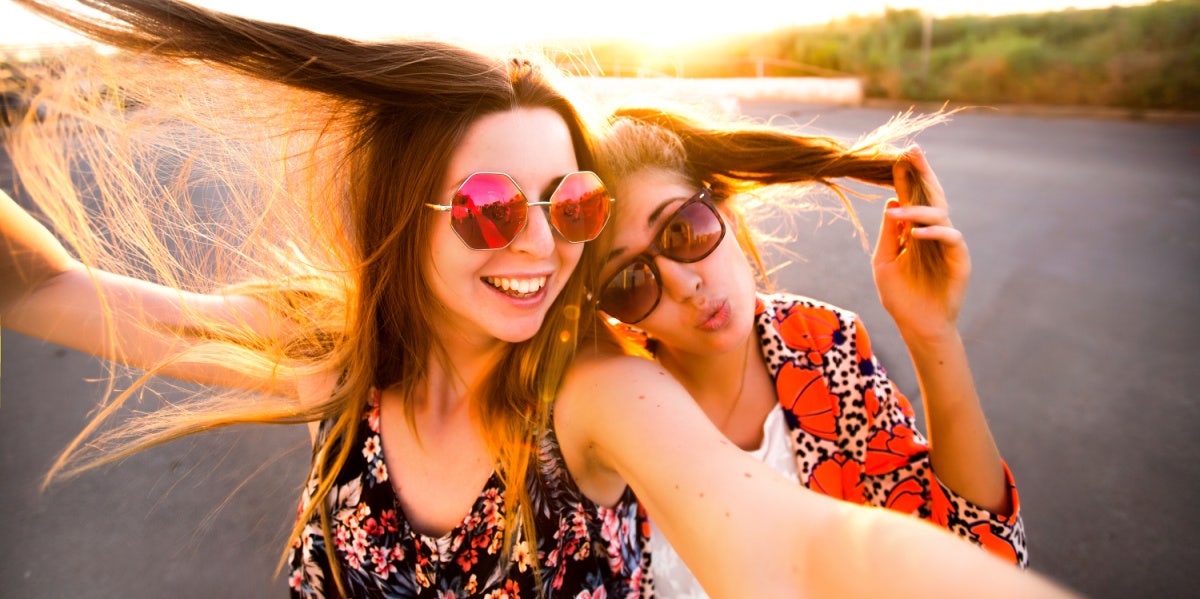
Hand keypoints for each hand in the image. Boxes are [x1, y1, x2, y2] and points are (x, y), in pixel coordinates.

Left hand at [872, 146, 969, 343]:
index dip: (907, 178)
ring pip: (940, 214)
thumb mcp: (884, 262)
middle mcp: (933, 233)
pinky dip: (934, 233)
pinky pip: (950, 239)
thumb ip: (889, 234)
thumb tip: (892, 202)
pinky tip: (916, 234)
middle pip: (931, 196)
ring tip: (896, 213)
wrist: (917, 327)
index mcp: (915, 231)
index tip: (899, 156)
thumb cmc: (900, 297)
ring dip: (917, 211)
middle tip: (913, 152)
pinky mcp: (960, 260)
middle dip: (923, 174)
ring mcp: (948, 245)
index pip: (912, 198)